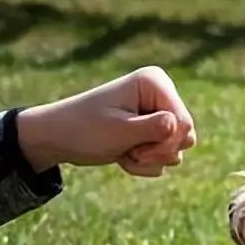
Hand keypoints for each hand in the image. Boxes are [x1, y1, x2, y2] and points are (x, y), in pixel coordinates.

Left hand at [16, 66, 196, 177]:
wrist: (59, 137)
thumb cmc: (85, 129)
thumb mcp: (119, 131)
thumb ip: (154, 129)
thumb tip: (183, 127)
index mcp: (155, 82)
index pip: (184, 122)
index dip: (165, 143)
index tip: (137, 149)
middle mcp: (161, 93)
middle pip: (186, 136)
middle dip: (158, 152)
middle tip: (131, 152)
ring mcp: (158, 112)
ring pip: (176, 149)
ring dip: (150, 160)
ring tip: (124, 152)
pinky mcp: (153, 130)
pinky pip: (165, 156)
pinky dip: (145, 163)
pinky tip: (123, 155)